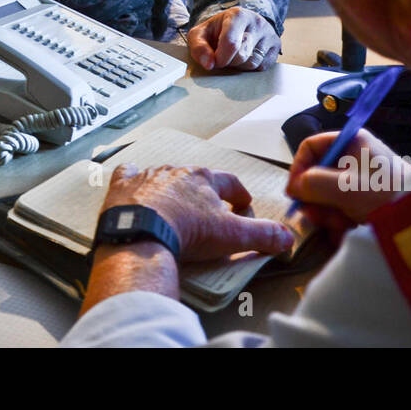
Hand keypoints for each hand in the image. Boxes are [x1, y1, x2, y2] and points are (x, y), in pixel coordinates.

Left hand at [102, 163, 292, 262]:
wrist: (143, 233)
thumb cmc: (187, 231)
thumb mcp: (232, 235)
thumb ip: (262, 235)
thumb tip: (287, 238)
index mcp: (204, 178)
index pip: (229, 183)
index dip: (239, 195)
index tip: (243, 205)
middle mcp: (176, 171)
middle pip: (196, 179)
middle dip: (203, 193)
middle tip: (208, 212)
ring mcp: (148, 176)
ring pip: (163, 176)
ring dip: (170, 188)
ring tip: (174, 206)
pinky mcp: (123, 186)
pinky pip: (128, 174)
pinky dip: (131, 179)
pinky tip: (134, 185)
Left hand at [186, 7, 279, 71]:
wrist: (237, 25)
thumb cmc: (217, 30)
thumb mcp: (200, 34)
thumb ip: (198, 47)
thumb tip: (208, 64)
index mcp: (238, 15)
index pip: (231, 43)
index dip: (220, 58)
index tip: (214, 61)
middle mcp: (257, 22)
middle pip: (241, 55)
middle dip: (228, 62)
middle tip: (222, 56)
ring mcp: (269, 34)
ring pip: (252, 63)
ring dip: (239, 66)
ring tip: (234, 56)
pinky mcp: (276, 47)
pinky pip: (262, 67)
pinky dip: (250, 68)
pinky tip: (245, 58)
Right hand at [286, 128, 410, 223]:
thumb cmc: (385, 194)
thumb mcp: (345, 188)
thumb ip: (313, 184)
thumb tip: (294, 187)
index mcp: (351, 142)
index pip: (311, 146)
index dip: (298, 168)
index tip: (293, 192)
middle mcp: (355, 156)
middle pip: (318, 172)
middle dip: (314, 197)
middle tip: (313, 216)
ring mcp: (362, 177)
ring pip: (329, 192)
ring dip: (327, 212)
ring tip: (337, 226)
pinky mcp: (368, 196)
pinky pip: (344, 205)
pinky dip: (341, 219)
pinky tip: (346, 231)